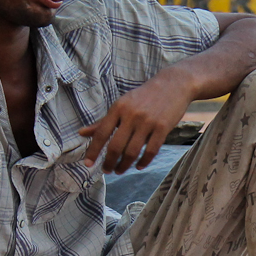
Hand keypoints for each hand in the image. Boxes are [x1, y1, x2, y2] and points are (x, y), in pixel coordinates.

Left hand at [79, 71, 193, 173]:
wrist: (173, 85)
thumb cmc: (144, 97)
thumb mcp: (122, 105)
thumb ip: (103, 121)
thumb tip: (81, 133)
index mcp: (118, 108)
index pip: (101, 133)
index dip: (93, 150)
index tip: (88, 164)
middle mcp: (131, 115)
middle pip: (116, 146)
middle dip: (109, 162)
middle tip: (107, 171)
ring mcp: (147, 122)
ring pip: (132, 151)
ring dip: (124, 165)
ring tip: (120, 170)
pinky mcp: (162, 128)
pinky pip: (151, 151)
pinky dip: (143, 162)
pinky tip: (139, 166)